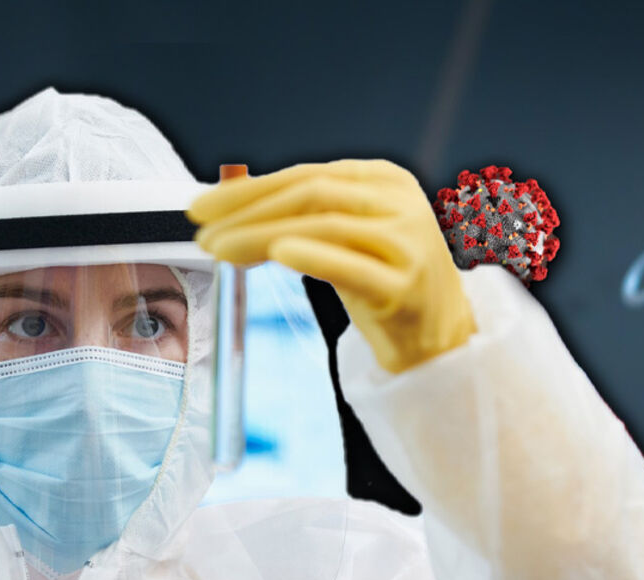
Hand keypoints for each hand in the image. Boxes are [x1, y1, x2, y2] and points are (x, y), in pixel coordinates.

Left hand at [187, 159, 476, 372]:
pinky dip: (312, 256)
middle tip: (203, 232)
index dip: (250, 189)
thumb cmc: (384, 284)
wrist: (440, 340)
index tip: (204, 207)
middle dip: (248, 211)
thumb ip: (304, 214)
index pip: (307, 175)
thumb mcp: (348, 237)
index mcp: (386, 180)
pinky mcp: (406, 287)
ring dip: (261, 237)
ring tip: (221, 252)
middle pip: (312, 194)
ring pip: (324, 226)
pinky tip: (278, 253)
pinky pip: (351, 267)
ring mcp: (408, 244)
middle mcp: (401, 204)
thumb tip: (229, 200)